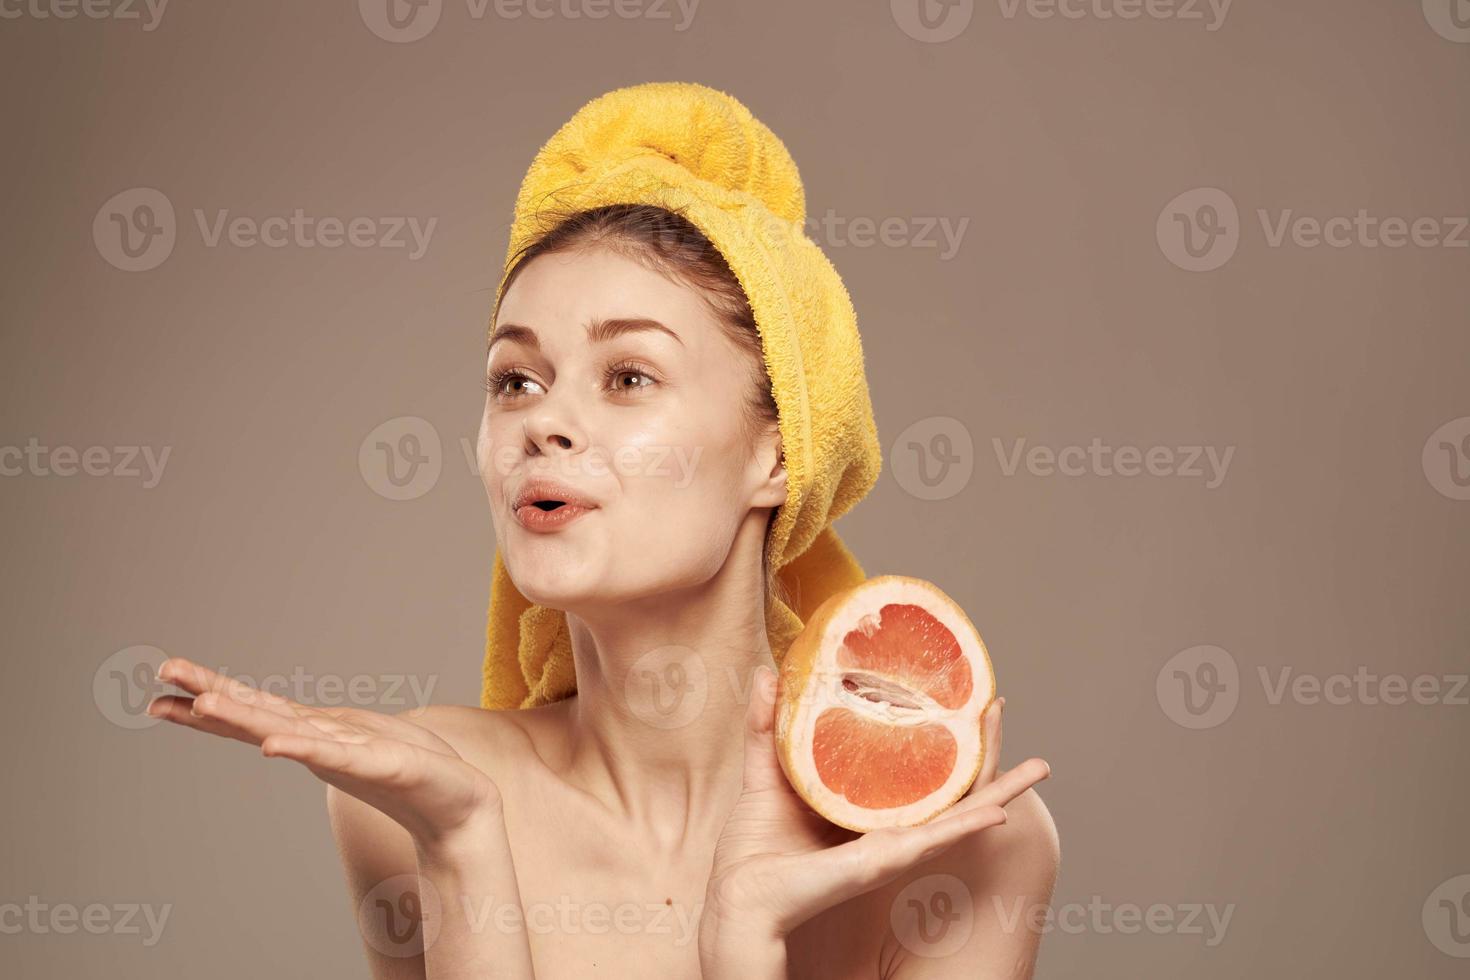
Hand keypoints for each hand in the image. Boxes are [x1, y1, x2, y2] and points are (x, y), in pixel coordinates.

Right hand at [148, 657, 499, 847]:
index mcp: (315, 731)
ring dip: (244, 719)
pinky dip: (303, 749)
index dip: (210, 696)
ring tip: (202, 705)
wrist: (459, 804)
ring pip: (285, 731)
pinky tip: (274, 745)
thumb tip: (285, 722)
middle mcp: (319, 743)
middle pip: (256, 716)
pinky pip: (335, 755)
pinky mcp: (377, 764)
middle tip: (159, 683)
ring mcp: (343, 754)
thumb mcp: (356, 734)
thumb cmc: (411, 766)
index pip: (255, 709)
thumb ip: (318, 730)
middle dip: (208, 699)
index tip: (163, 684)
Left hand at [704, 665, 1049, 941]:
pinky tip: (997, 811)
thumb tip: (769, 673)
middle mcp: (886, 828)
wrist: (740, 899)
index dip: (945, 743)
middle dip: (988, 763)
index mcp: (864, 808)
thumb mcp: (764, 773)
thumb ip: (768, 726)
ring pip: (957, 815)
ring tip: (1037, 768)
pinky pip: (933, 841)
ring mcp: (889, 846)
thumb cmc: (753, 851)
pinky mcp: (880, 862)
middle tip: (1013, 724)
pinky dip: (967, 826)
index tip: (970, 708)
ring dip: (1000, 792)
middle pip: (950, 792)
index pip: (917, 772)